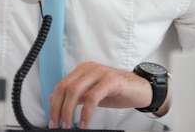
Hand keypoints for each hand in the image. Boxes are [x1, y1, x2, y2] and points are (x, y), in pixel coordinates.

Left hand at [48, 62, 165, 128]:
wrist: (142, 89)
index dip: (54, 104)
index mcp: (83, 70)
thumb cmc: (118, 91)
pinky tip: (84, 123)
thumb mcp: (93, 93)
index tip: (52, 120)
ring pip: (75, 90)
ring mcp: (99, 73)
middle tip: (58, 125)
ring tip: (69, 125)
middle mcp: (89, 68)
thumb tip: (54, 101)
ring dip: (69, 111)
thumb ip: (76, 96)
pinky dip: (85, 112)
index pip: (61, 85)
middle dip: (58, 108)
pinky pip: (92, 97)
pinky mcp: (110, 80)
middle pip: (65, 87)